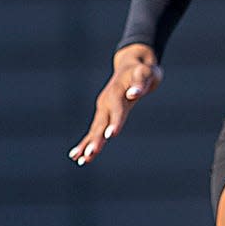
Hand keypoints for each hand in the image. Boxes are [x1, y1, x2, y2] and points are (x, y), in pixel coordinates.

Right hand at [69, 44, 162, 165]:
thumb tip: (134, 94)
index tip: (111, 136)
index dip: (115, 122)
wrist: (131, 66)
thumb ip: (141, 83)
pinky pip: (94, 130)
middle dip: (96, 139)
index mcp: (117, 92)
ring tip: (80, 159)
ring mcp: (103, 108)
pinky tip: (78, 156)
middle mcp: (107, 102)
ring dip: (88, 144)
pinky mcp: (103, 114)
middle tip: (91, 154)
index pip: (117, 109)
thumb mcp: (146, 73)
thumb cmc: (142, 71)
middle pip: (101, 123)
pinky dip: (87, 142)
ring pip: (95, 129)